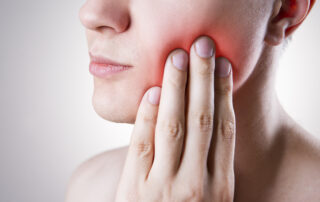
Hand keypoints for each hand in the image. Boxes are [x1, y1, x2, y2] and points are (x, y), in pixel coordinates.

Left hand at [115, 36, 235, 201]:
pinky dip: (147, 116)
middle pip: (201, 120)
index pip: (224, 130)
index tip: (223, 67)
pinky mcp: (135, 190)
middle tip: (202, 47)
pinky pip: (141, 145)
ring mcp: (164, 188)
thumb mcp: (210, 200)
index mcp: (220, 187)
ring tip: (178, 58)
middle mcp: (196, 185)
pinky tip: (153, 92)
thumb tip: (214, 124)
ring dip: (176, 88)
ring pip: (173, 126)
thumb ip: (212, 168)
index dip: (224, 95)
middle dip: (202, 79)